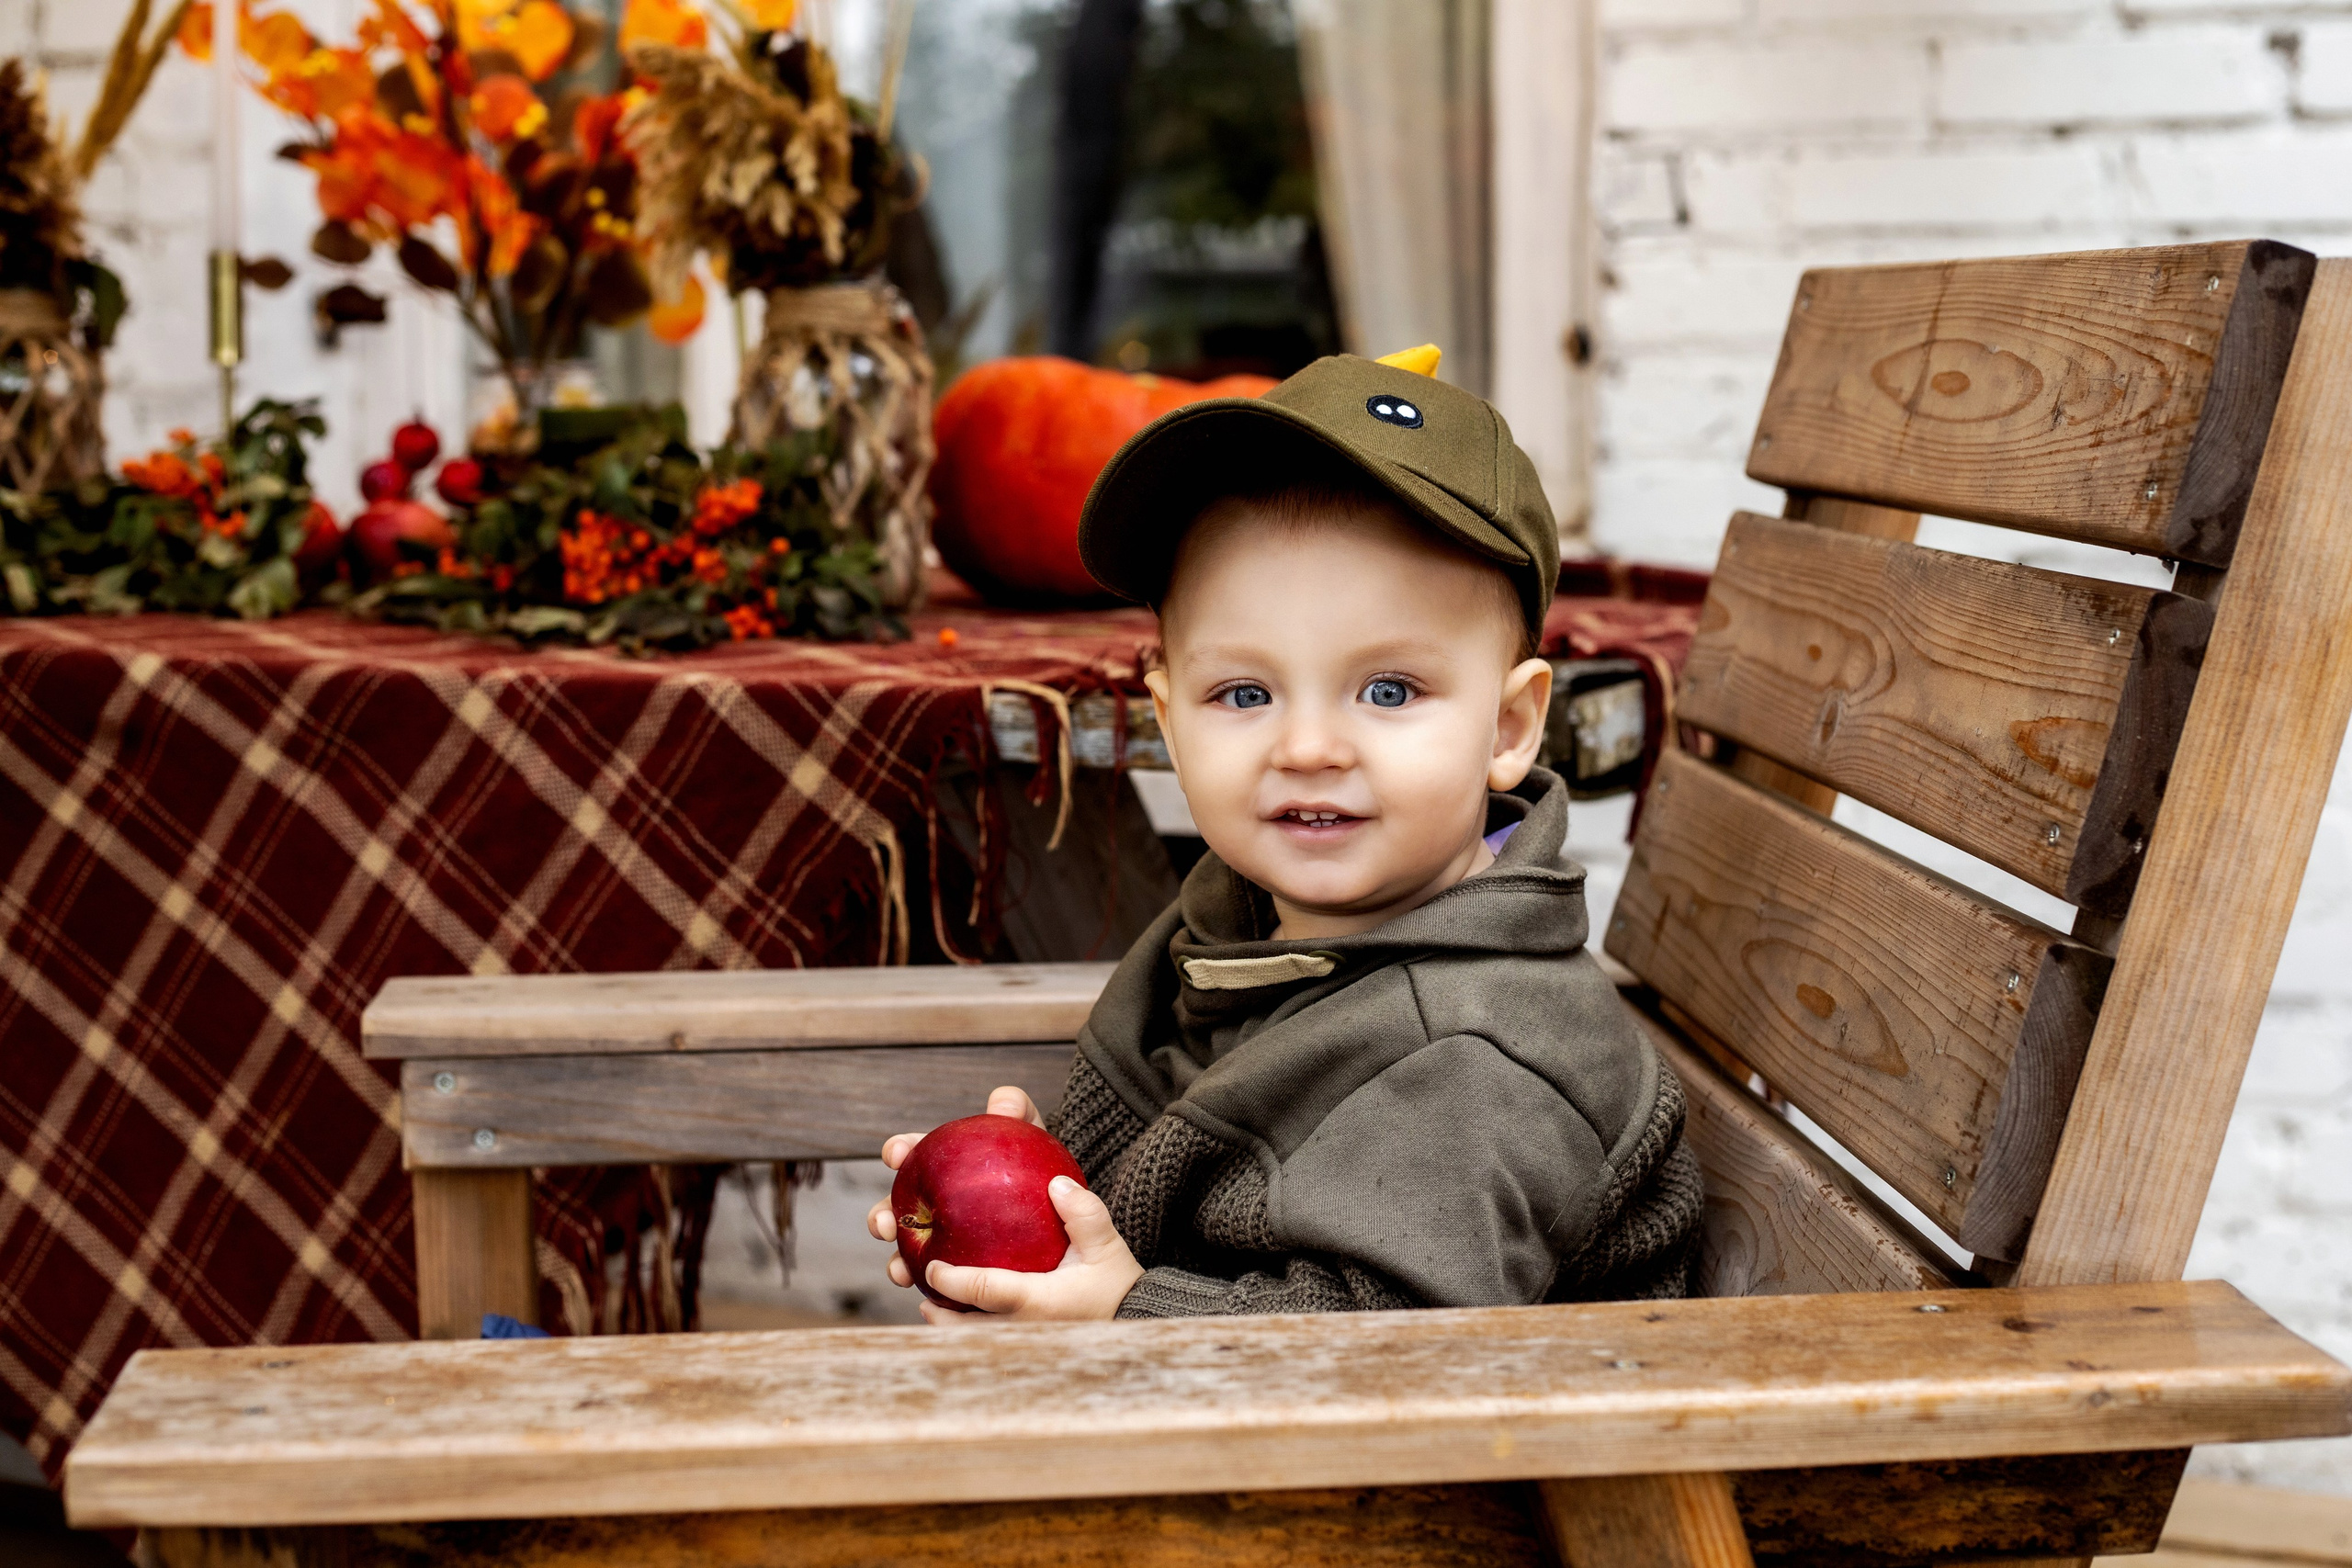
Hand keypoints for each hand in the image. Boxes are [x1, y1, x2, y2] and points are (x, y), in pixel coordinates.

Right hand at [866, 1086, 1047, 1291]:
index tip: (895, 1154)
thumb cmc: (1040, 1163)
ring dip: (896, 1260)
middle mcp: (936, 1202)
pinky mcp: (961, 1270)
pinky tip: (930, 1300)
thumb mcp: (1031, 1132)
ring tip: (898, 1271)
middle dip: (882, 1215)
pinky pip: (944, 1281)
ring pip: (912, 1251)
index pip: (915, 1152)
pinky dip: (933, 1289)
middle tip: (883, 1224)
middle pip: (899, 1207)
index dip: (900, 1150)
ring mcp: (945, 1238)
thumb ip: (1017, 1110)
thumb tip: (1001, 1104)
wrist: (1062, 1210)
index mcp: (945, 1164)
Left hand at [915, 1175, 1143, 1323]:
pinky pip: (991, 1340)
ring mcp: (1027, 1342)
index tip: (932, 1266)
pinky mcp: (1031, 1347)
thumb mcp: (1106, 1244)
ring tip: (935, 1307)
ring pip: (976, 1340)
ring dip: (953, 1325)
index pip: (983, 1292)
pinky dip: (972, 1329)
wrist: (1138, 1318)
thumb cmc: (1117, 1283)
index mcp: (1038, 1302)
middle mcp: (1026, 1328)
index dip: (951, 1281)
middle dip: (941, 1315)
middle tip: (925, 1296)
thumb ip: (1083, 1214)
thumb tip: (1056, 1184)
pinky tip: (965, 1313)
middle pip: (967, 1328)